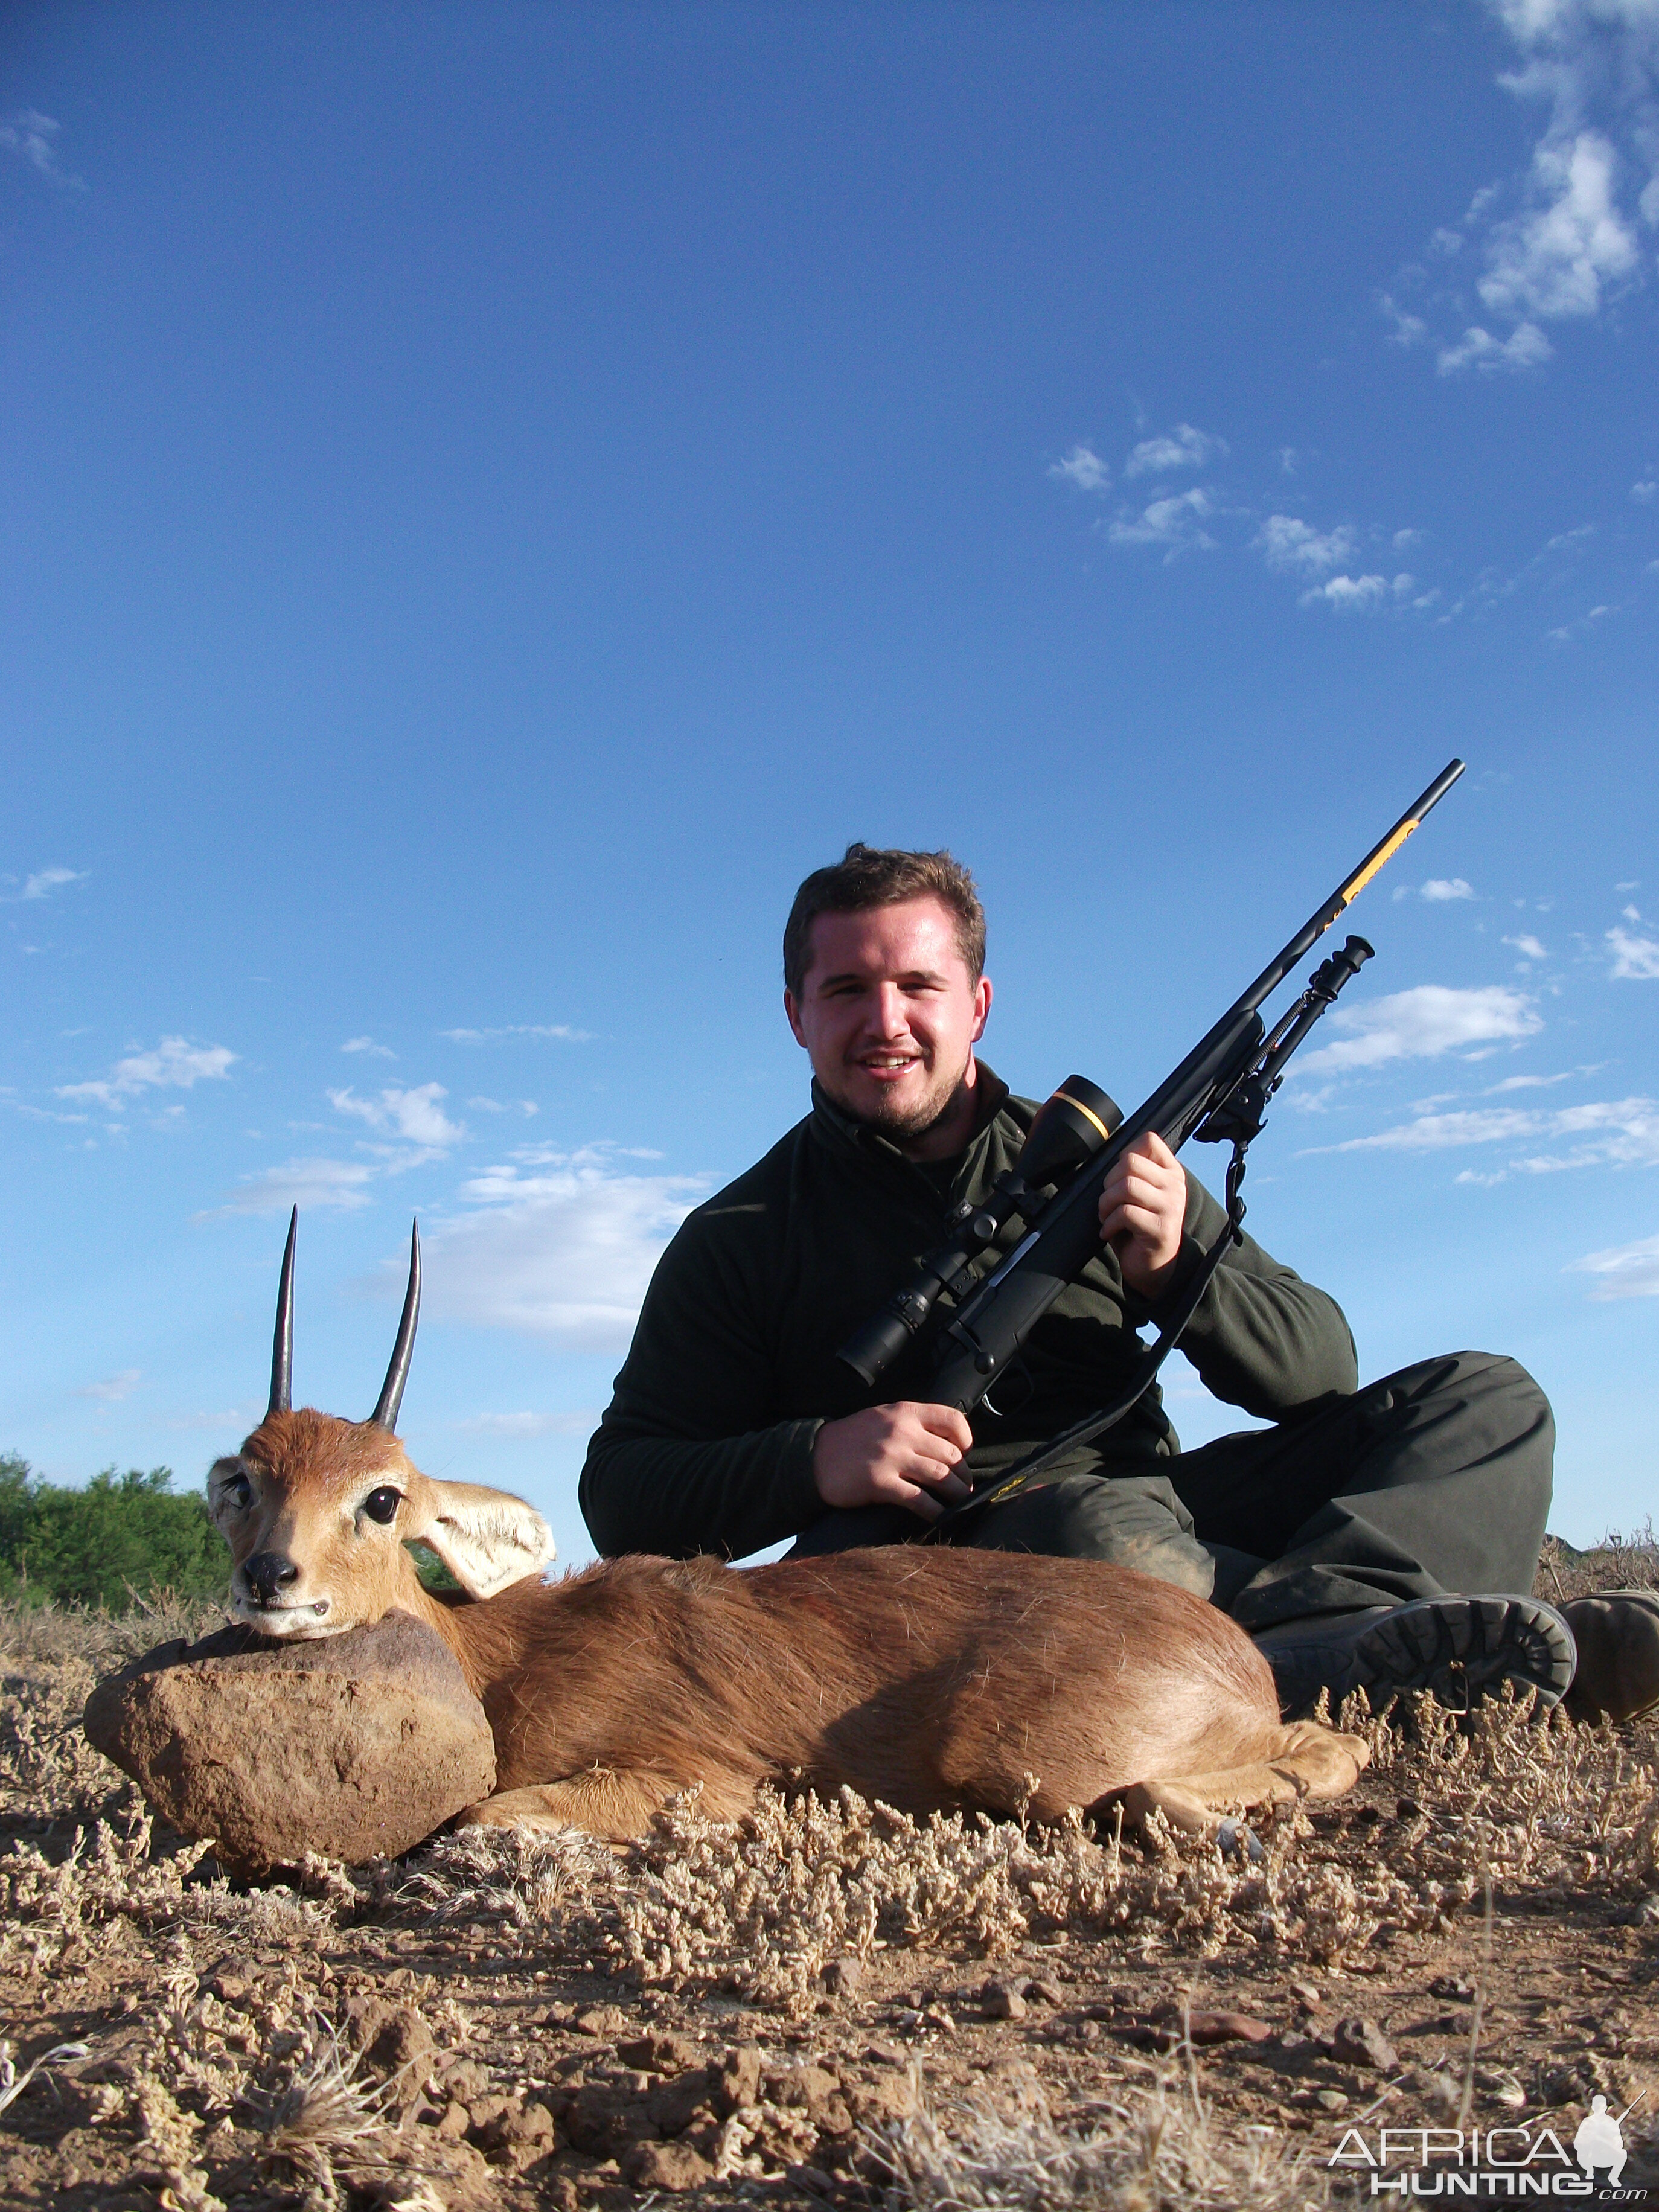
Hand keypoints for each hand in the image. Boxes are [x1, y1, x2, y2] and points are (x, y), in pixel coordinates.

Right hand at [812, 1401, 973, 1520]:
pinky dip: (935, 1511)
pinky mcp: (880, 1483)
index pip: (952, 1419)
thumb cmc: (853, 1440)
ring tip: (959, 1504)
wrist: (814, 1457)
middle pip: (951, 1454)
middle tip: (964, 1488)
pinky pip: (919, 1499)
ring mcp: (891, 1457)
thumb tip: (949, 1447)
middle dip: (963, 1476)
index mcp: (905, 1412)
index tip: (964, 1454)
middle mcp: (901, 1432)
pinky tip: (939, 1518)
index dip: (966, 1439)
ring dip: (956, 1495)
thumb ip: (913, 1425)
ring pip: (941, 1477)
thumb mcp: (883, 1418)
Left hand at [1098, 1131, 1186, 1300]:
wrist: (1153, 1266)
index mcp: (1170, 1171)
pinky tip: (1109, 1232)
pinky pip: (1125, 1213)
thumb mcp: (1139, 1193)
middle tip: (1107, 1202)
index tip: (1119, 1178)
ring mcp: (1171, 1206)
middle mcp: (1174, 1185)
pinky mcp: (1161, 1229)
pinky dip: (1108, 1223)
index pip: (1149, 1140)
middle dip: (1108, 1182)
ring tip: (1105, 1216)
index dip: (1124, 1155)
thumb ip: (1132, 1172)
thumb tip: (1107, 1151)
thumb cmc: (1139, 1225)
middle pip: (1130, 1162)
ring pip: (1126, 1186)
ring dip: (1106, 1203)